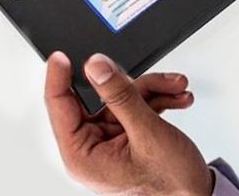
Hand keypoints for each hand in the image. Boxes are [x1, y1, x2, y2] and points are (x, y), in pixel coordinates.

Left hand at [44, 52, 212, 195]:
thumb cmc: (170, 184)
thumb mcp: (146, 133)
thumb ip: (120, 96)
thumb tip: (96, 67)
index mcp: (83, 155)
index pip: (60, 107)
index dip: (60, 77)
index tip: (62, 55)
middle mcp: (93, 146)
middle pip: (102, 95)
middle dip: (135, 84)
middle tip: (157, 79)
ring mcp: (112, 139)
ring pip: (124, 95)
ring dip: (154, 89)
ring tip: (177, 89)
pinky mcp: (129, 133)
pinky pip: (137, 104)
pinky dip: (159, 98)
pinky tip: (178, 99)